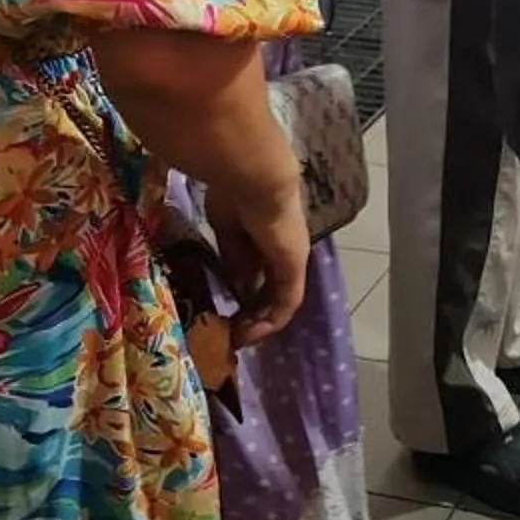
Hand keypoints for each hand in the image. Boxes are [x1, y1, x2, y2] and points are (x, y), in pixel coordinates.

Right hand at [207, 174, 310, 348]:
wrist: (253, 178)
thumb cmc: (233, 194)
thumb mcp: (227, 232)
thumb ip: (233, 258)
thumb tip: (235, 286)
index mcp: (267, 237)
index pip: (260, 273)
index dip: (244, 294)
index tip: (225, 311)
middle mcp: (283, 250)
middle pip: (271, 290)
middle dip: (251, 314)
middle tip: (229, 333)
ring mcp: (291, 260)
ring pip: (279, 301)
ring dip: (259, 323)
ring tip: (237, 340)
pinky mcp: (295, 268)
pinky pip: (286, 304)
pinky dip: (269, 323)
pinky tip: (250, 335)